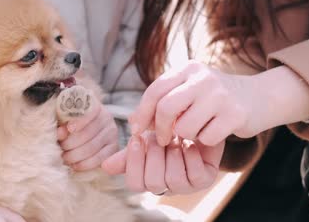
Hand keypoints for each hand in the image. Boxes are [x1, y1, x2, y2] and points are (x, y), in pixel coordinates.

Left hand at [57, 98, 118, 170]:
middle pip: (87, 133)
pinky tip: (75, 165)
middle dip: (70, 144)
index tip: (67, 130)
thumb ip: (62, 122)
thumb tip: (60, 133)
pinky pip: (99, 159)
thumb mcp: (66, 117)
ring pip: (91, 148)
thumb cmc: (73, 121)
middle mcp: (106, 118)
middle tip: (60, 149)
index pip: (89, 112)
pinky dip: (84, 164)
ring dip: (74, 156)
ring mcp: (112, 134)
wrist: (89, 129)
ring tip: (65, 158)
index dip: (79, 122)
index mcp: (95, 106)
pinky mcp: (114, 149)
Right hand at [102, 132, 223, 193]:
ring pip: (173, 180)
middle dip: (154, 155)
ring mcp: (186, 185)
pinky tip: (189, 144)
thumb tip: (104, 166)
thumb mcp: (146, 138)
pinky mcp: (204, 180)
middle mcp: (166, 185)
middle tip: (159, 136)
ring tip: (175, 138)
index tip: (136, 138)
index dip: (133, 163)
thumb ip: (128, 150)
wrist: (197, 123)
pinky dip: (190, 156)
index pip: (134, 184)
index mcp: (148, 177)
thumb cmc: (169, 132)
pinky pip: (194, 175)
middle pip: (153, 182)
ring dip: (173, 154)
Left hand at [129, 61, 265, 145]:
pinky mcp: (236, 114)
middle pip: (166, 107)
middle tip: (162, 139)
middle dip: (159, 129)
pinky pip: (206, 138)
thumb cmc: (213, 98)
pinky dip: (205, 141)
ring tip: (195, 130)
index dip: (142, 112)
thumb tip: (131, 124)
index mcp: (188, 68)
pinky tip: (213, 132)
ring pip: (185, 127)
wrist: (259, 97)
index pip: (155, 90)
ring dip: (186, 136)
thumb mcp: (187, 91)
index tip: (137, 130)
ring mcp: (221, 95)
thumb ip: (161, 103)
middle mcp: (203, 77)